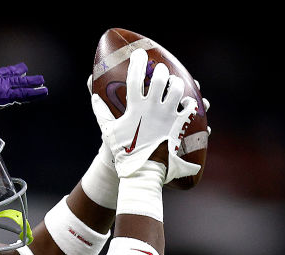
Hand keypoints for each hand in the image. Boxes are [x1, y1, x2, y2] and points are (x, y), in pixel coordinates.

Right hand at [0, 63, 47, 113]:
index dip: (9, 74)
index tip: (17, 72)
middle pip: (12, 80)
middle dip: (23, 79)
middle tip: (36, 77)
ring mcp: (0, 87)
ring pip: (20, 86)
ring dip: (33, 85)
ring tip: (44, 84)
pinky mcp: (4, 94)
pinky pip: (22, 93)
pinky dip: (33, 92)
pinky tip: (44, 91)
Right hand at [90, 49, 199, 181]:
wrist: (141, 171)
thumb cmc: (123, 152)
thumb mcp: (108, 131)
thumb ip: (100, 112)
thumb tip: (94, 97)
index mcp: (135, 107)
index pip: (136, 76)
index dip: (137, 61)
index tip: (139, 54)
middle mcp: (153, 108)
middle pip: (161, 78)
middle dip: (162, 71)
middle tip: (161, 71)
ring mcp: (168, 116)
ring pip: (178, 89)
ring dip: (177, 84)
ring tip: (174, 84)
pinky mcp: (178, 126)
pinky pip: (190, 108)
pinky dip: (190, 104)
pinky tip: (187, 103)